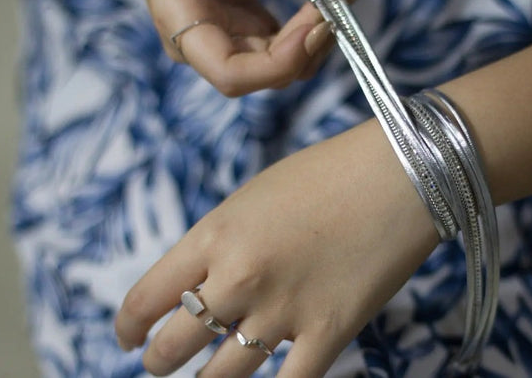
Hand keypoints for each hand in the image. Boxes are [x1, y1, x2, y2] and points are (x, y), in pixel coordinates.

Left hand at [114, 121, 439, 376]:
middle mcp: (239, 278)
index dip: (129, 327)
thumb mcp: (256, 195)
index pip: (146, 298)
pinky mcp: (329, 333)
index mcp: (214, 235)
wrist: (403, 172)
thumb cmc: (330, 172)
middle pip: (173, 347)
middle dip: (158, 361)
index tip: (129, 337)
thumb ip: (223, 240)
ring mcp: (283, 310)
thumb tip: (204, 281)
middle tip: (162, 363)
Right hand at [125, 0, 354, 95]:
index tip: (316, 23)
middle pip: (268, 73)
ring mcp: (229, 40)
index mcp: (181, 27)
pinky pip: (287, 42)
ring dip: (319, 33)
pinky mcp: (247, 27)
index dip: (280, 61)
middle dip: (311, 42)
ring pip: (285, 63)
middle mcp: (205, 47)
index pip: (232, 75)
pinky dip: (312, 22)